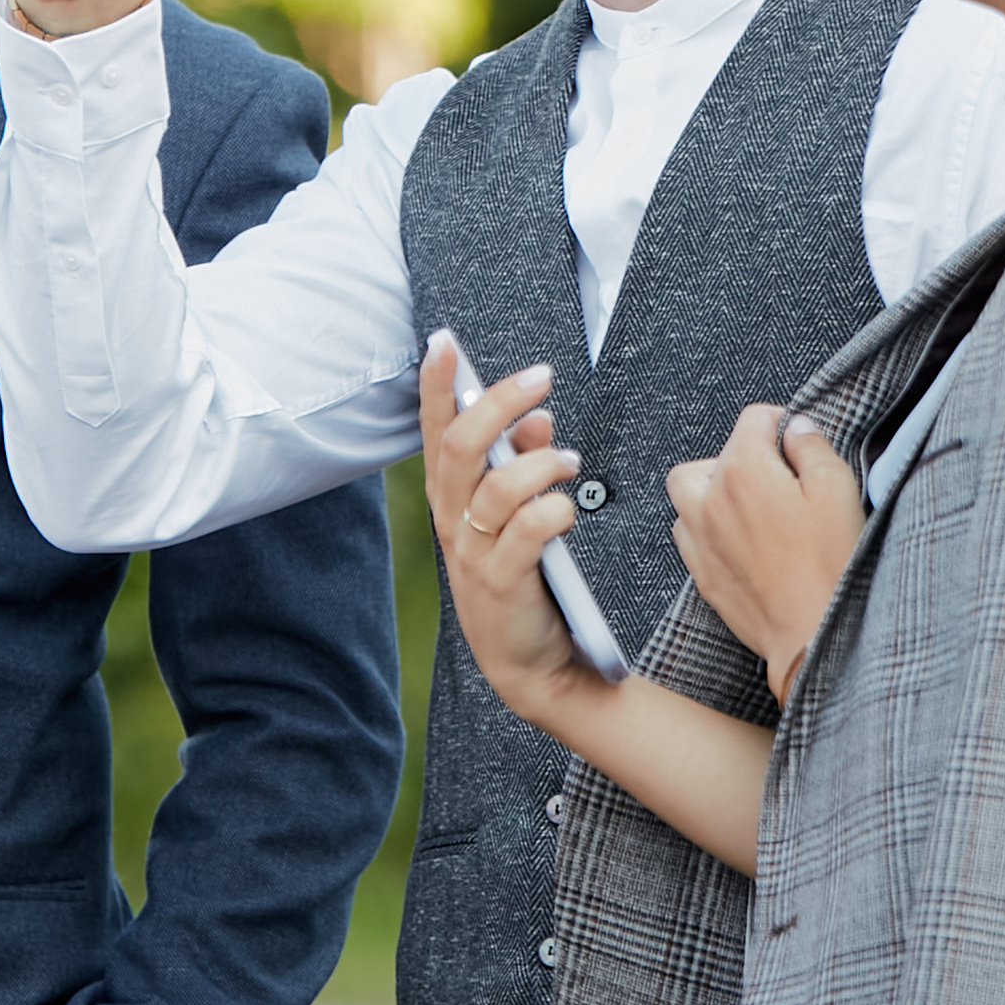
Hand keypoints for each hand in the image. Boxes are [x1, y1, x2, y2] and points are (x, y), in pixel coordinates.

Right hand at [417, 338, 606, 735]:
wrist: (530, 663)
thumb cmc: (524, 577)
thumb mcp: (514, 517)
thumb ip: (520, 464)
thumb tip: (537, 418)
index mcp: (450, 499)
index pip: (434, 432)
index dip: (435, 387)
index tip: (444, 342)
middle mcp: (453, 522)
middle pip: (460, 448)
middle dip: (499, 404)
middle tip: (541, 377)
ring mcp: (473, 554)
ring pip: (495, 488)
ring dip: (539, 463)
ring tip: (569, 459)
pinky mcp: (501, 583)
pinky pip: (527, 532)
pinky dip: (553, 510)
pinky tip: (568, 508)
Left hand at [666, 408, 865, 702]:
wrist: (812, 633)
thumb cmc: (829, 563)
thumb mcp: (838, 489)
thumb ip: (813, 448)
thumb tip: (797, 427)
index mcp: (745, 470)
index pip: (752, 419)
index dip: (780, 423)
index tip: (797, 441)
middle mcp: (711, 499)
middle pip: (713, 455)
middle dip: (743, 455)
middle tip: (777, 476)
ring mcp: (700, 539)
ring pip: (687, 493)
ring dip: (713, 489)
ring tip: (750, 505)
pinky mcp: (702, 573)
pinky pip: (688, 535)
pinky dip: (706, 527)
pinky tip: (739, 539)